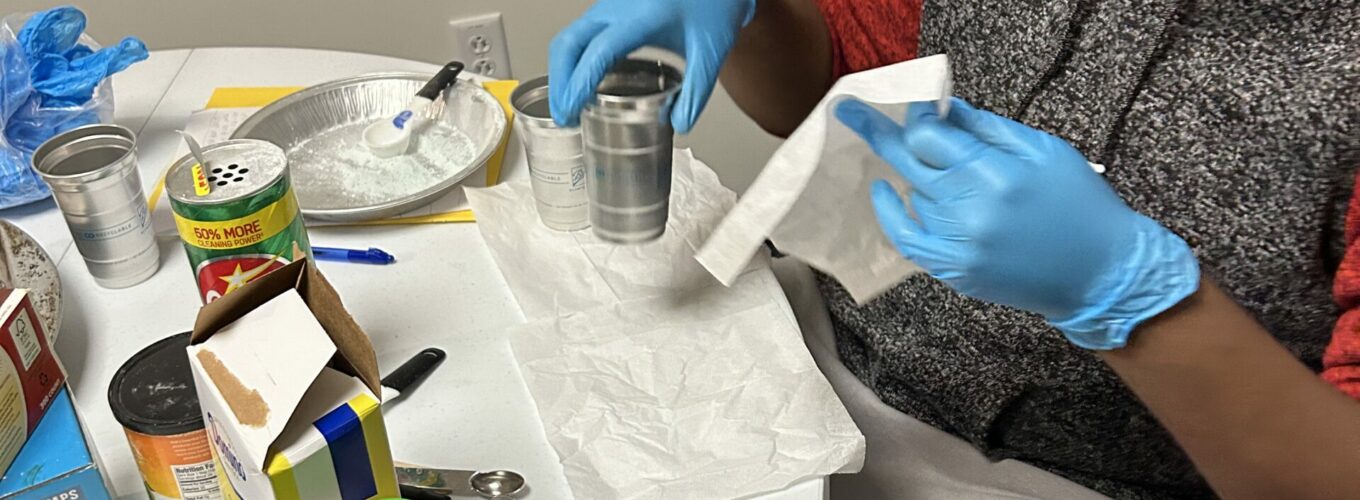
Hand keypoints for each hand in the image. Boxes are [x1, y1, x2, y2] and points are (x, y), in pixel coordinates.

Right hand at [548, 0, 756, 132]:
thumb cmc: (714, 5)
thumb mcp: (711, 53)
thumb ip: (696, 93)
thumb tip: (678, 123)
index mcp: (645, 15)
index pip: (600, 50)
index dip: (581, 82)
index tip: (572, 109)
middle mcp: (621, 5)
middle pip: (570, 42)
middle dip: (561, 82)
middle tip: (565, 116)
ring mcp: (612, 4)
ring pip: (570, 35)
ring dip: (563, 71)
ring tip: (569, 105)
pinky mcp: (612, 8)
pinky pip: (580, 33)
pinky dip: (573, 59)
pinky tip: (581, 83)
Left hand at [836, 97, 1199, 348]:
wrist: (1100, 273)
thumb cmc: (1080, 205)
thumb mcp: (1045, 150)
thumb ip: (988, 128)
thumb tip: (945, 107)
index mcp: (995, 173)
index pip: (931, 135)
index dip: (916, 115)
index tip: (911, 102)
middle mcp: (970, 209)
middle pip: (909, 160)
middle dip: (879, 132)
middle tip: (850, 111)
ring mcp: (959, 243)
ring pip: (915, 194)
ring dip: (917, 174)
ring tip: (935, 166)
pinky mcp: (955, 271)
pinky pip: (907, 239)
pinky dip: (891, 214)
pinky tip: (884, 191)